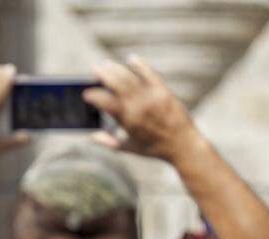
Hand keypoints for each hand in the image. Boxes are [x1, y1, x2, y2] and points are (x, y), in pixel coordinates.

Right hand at [84, 57, 201, 162]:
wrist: (182, 144)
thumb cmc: (153, 149)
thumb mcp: (127, 149)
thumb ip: (107, 142)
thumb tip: (91, 136)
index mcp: (127, 120)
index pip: (105, 102)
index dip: (93, 96)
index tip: (86, 94)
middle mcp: (138, 106)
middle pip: (116, 83)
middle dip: (103, 74)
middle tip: (95, 69)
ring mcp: (151, 97)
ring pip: (130, 77)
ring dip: (116, 69)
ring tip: (107, 65)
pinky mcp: (163, 91)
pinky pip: (149, 74)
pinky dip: (140, 64)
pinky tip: (131, 58)